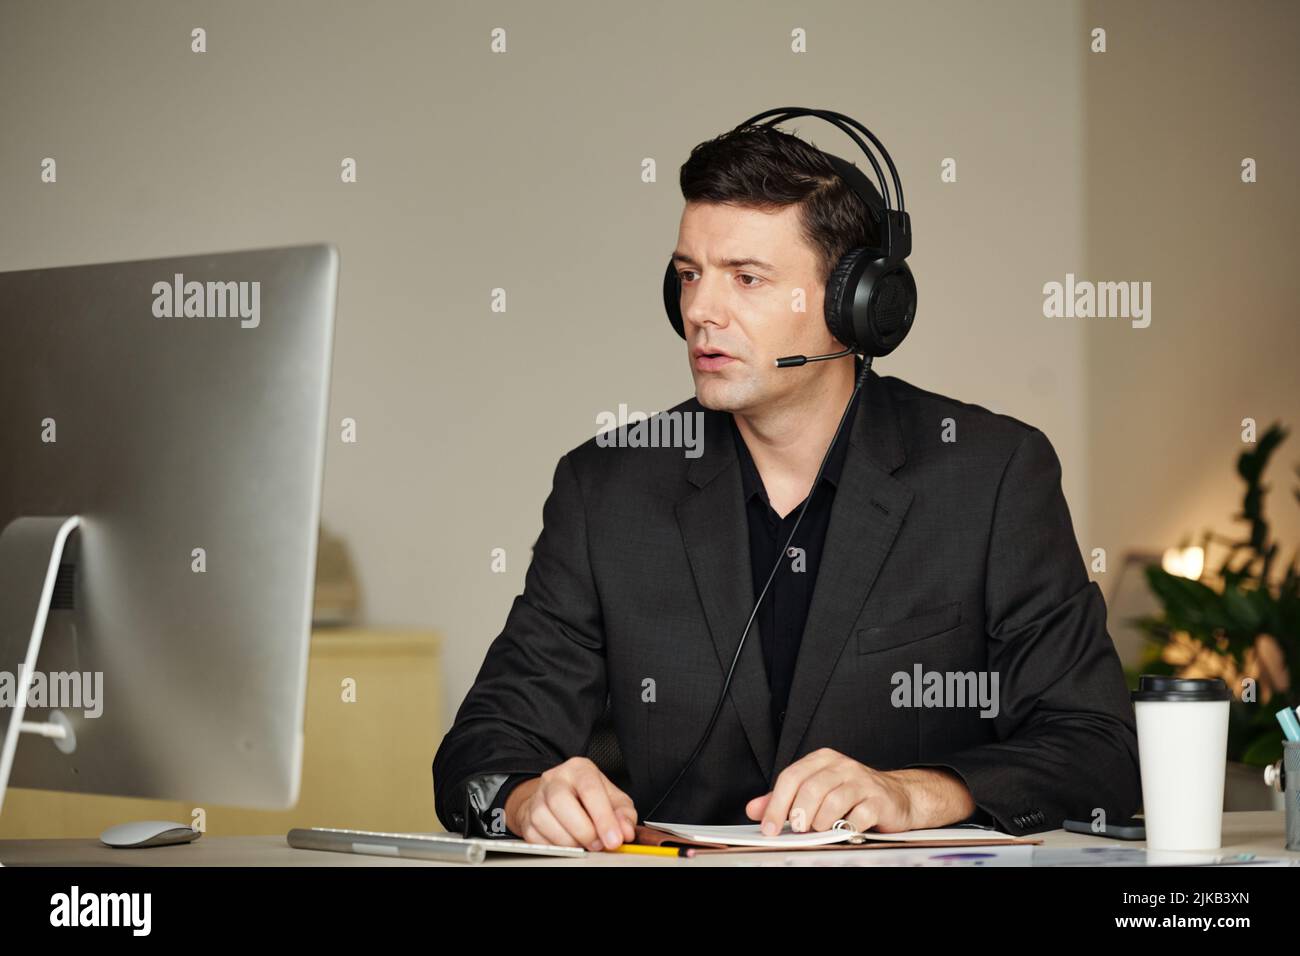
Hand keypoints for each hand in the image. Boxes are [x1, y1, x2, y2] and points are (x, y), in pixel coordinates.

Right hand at [505, 757, 638, 849]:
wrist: (559, 800)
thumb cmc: (589, 800)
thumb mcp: (613, 800)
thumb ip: (624, 815)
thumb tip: (625, 831)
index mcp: (579, 769)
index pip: (590, 789)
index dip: (603, 818)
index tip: (614, 840)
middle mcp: (555, 779)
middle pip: (560, 801)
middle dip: (582, 830)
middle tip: (597, 845)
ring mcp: (537, 797)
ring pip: (543, 818)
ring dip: (568, 840)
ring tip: (583, 846)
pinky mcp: (526, 817)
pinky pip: (534, 835)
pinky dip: (553, 846)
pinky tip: (568, 846)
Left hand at [744, 748, 974, 834]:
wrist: (897, 796)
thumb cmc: (852, 793)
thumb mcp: (816, 790)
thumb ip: (785, 798)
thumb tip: (754, 809)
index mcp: (822, 760)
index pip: (792, 777)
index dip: (776, 804)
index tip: (769, 827)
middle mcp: (842, 766)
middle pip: (811, 788)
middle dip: (799, 814)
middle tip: (797, 830)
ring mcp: (862, 781)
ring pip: (832, 801)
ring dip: (821, 822)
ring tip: (820, 830)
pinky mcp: (879, 800)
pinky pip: (858, 816)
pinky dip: (846, 827)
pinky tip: (843, 831)